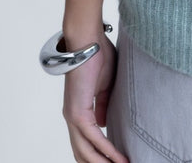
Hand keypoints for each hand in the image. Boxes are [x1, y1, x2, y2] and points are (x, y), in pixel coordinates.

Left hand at [61, 27, 128, 162]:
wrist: (88, 41)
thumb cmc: (98, 55)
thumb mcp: (105, 85)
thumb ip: (103, 104)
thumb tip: (104, 124)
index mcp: (78, 110)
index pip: (86, 142)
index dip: (100, 155)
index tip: (118, 162)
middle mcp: (73, 117)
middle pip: (83, 153)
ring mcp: (74, 116)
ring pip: (85, 151)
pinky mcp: (79, 112)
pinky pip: (93, 139)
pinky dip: (107, 151)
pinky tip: (119, 159)